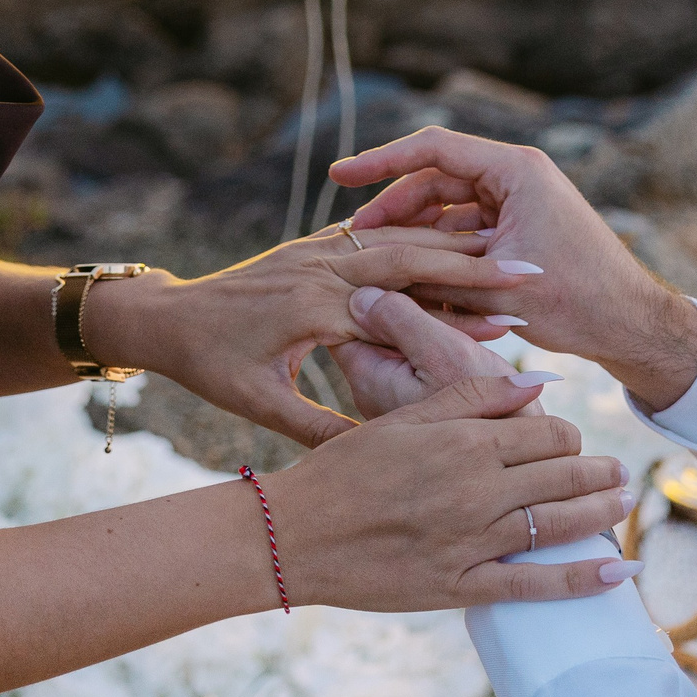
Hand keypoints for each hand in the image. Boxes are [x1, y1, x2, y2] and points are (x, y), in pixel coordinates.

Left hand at [84, 223, 539, 446]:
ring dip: (453, 241)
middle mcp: (317, 266)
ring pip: (397, 238)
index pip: (398, 307)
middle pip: (410, 256)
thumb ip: (318, 428)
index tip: (509, 326)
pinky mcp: (313, 245)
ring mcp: (315, 249)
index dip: (456, 318)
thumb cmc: (208, 365)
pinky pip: (375, 235)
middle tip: (531, 270)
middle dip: (474, 262)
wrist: (165, 316)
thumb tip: (376, 461)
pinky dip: (418, 236)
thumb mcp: (258, 404)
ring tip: (509, 249)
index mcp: (309, 306)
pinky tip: (456, 239)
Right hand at [260, 372, 638, 609]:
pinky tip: (616, 572)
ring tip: (623, 504)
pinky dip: (581, 579)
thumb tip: (536, 382)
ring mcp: (474, 541)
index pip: (546, 431)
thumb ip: (471, 398)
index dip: (569, 434)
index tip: (573, 440)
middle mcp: (479, 489)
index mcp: (465, 441)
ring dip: (601, 513)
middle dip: (598, 473)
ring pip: (559, 523)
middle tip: (621, 473)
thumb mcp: (402, 419)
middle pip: (563, 474)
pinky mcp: (463, 586)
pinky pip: (535, 585)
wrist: (296, 534)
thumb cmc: (343, 470)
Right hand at [331, 128, 696, 411]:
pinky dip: (440, 248)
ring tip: (376, 259)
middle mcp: (516, 176)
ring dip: (415, 231)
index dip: (379, 161)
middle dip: (392, 206)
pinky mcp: (519, 227)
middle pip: (435, 179)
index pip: (432, 149)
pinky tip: (411, 274)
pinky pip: (466, 228)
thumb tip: (373, 283)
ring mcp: (518, 200)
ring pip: (448, 207)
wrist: (631, 325)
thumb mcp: (497, 285)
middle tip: (353, 234)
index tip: (340, 175)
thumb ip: (435, 274)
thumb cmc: (576, 300)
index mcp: (515, 170)